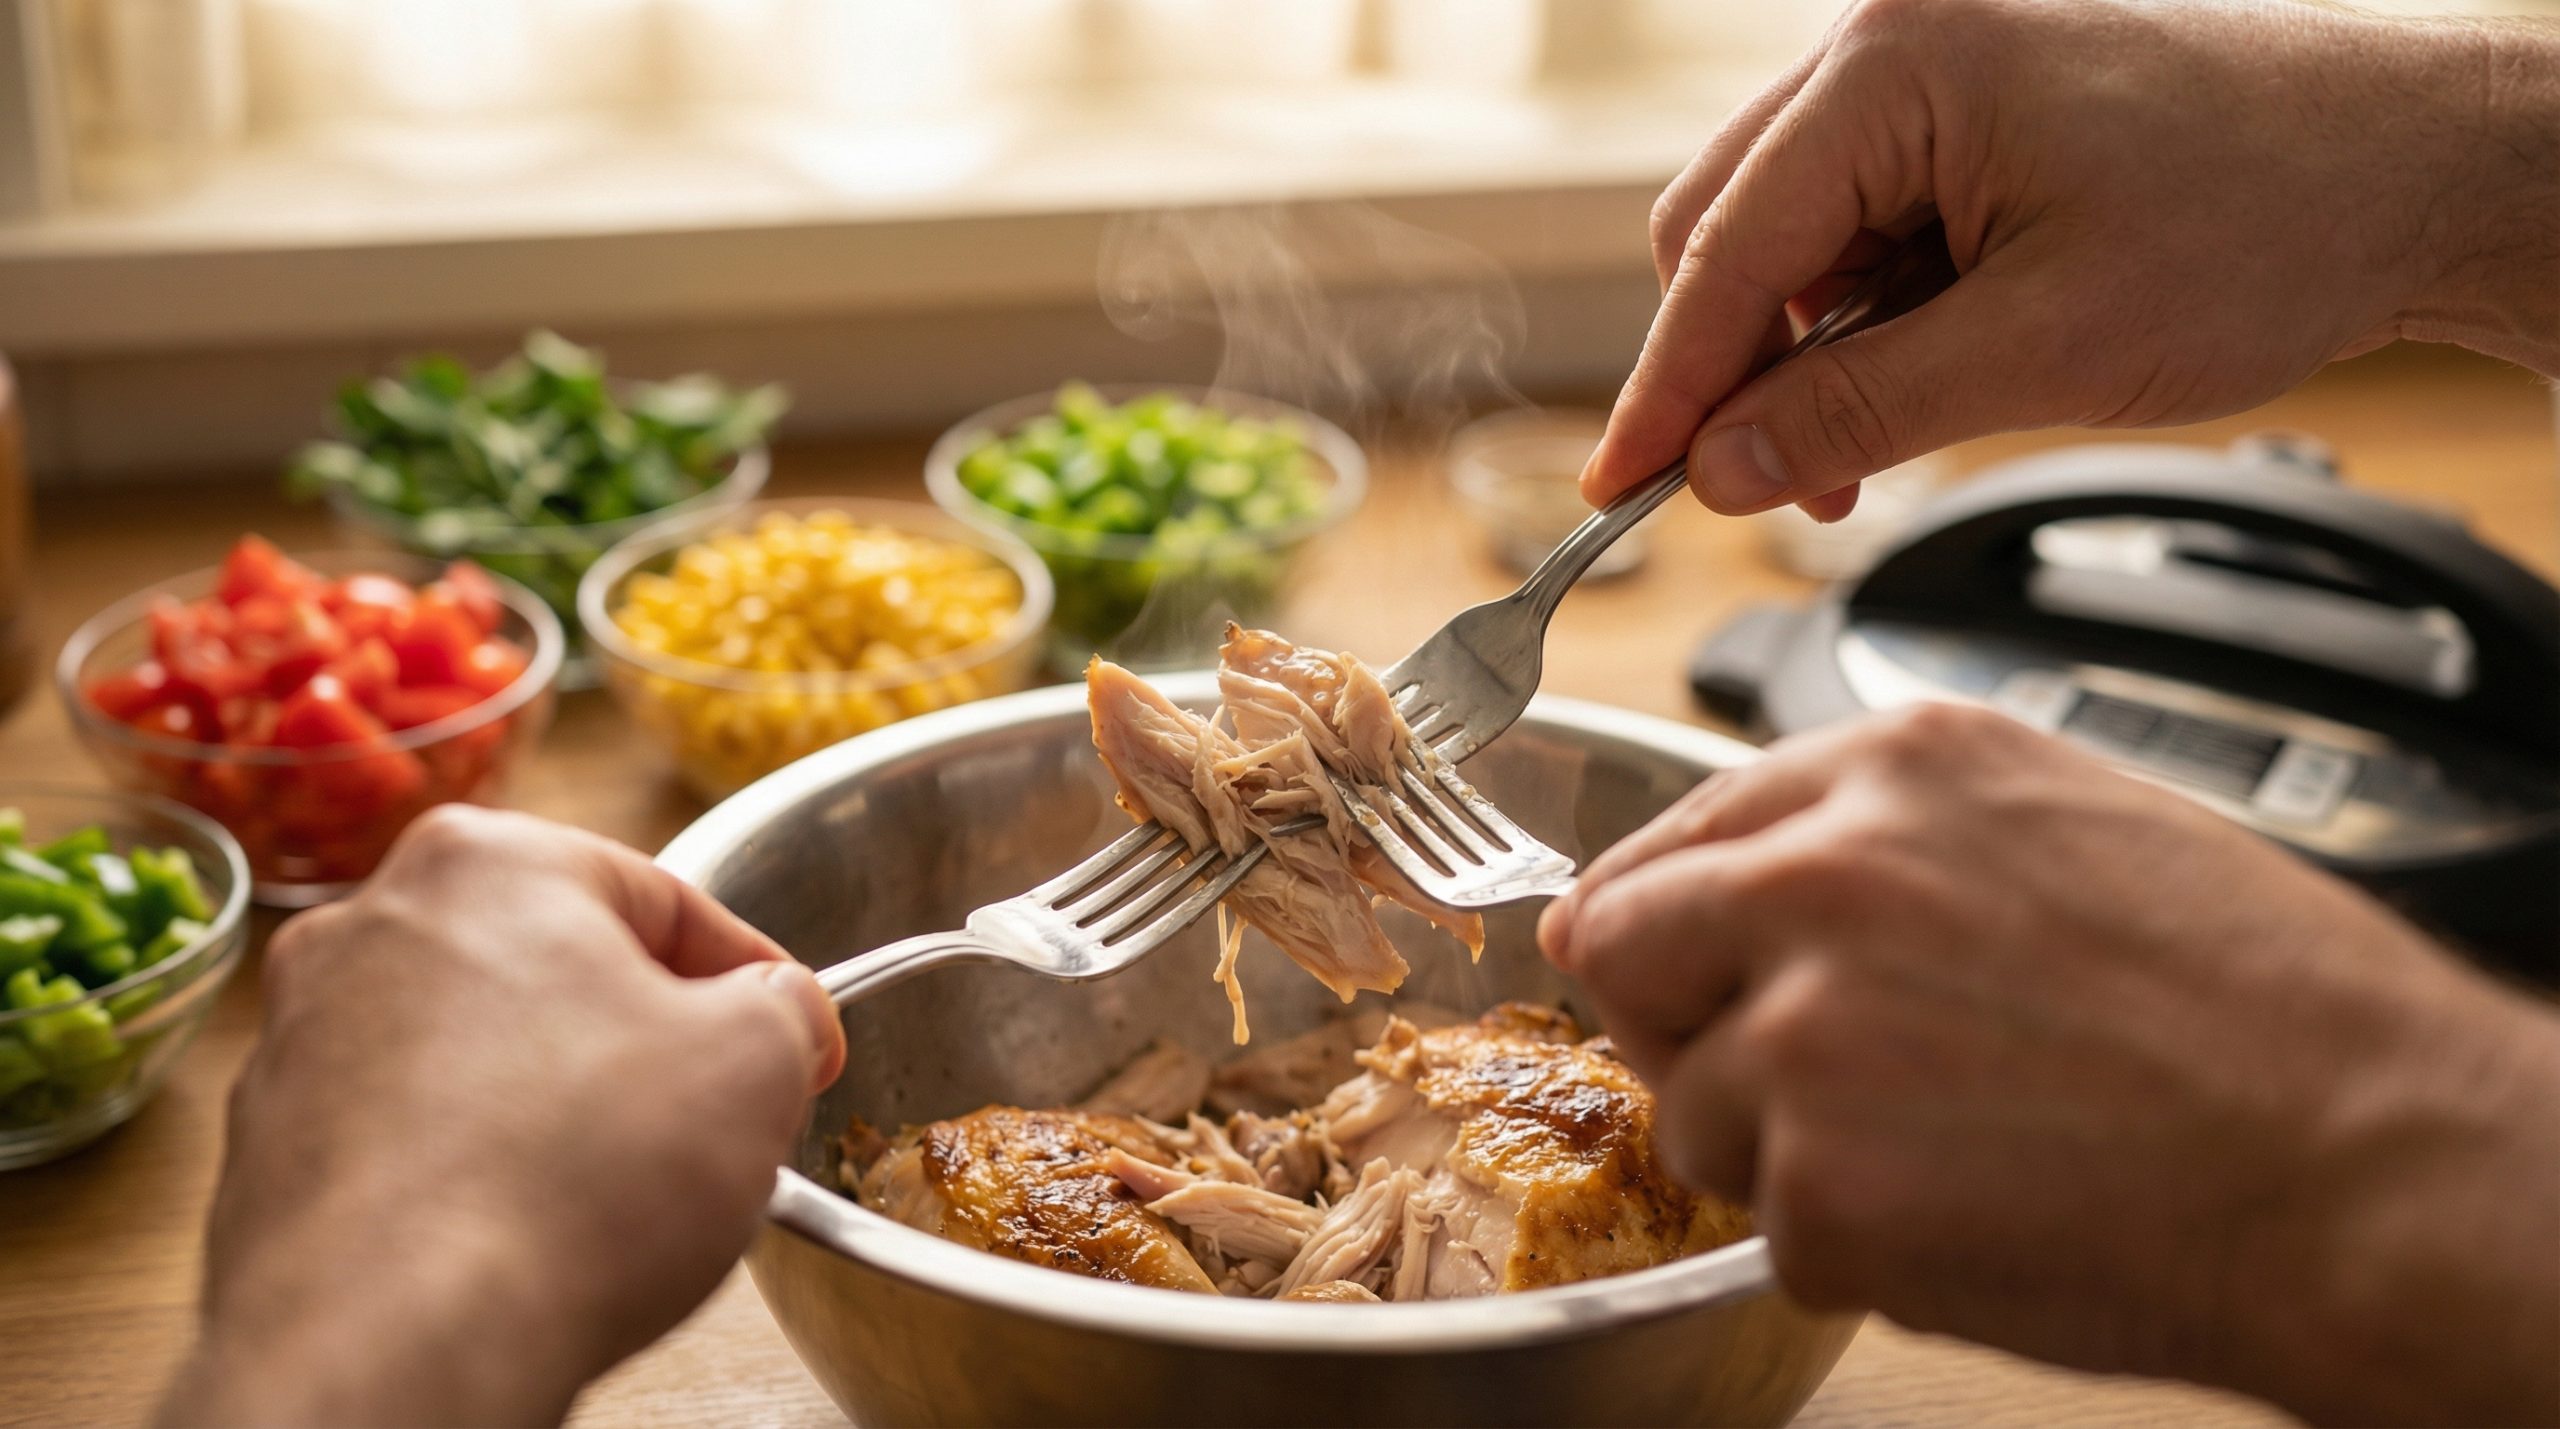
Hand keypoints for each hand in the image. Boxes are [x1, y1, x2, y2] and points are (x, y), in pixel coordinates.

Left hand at [162, 807, 844, 1427]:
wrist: (395, 1345)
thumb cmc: (571, 1180)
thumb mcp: (758, 1062)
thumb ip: (784, 1007)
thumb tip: (772, 1013)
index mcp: (488, 861)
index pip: (667, 902)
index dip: (755, 984)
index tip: (796, 1044)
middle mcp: (368, 925)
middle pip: (560, 970)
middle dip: (643, 1041)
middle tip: (714, 1121)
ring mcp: (300, 1041)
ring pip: (480, 1055)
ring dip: (555, 1107)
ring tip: (617, 1197)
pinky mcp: (265, 1153)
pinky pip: (410, 1143)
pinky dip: (472, 1177)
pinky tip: (524, 1238)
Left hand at [1539, 704, 2559, 1424]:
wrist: (2374, 1160)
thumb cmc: (2264, 1011)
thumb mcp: (2065, 829)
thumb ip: (1882, 840)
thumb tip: (1734, 877)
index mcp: (1894, 769)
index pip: (1676, 831)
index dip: (1672, 915)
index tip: (1682, 962)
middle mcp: (1824, 872)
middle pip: (1618, 944)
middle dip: (1679, 1020)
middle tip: (1788, 1077)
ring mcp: (1806, 1026)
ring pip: (1689, 1107)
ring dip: (1780, 1154)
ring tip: (1945, 1152)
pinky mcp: (1818, 1178)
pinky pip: (1770, 1230)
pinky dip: (1853, 1250)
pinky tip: (1979, 1214)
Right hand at [1587, 0, 2559, 517]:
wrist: (2416, 172)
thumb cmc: (2267, 220)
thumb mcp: (2039, 349)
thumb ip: (1854, 413)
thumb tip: (1720, 472)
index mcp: (1897, 67)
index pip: (1723, 248)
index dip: (1666, 387)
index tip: (1620, 490)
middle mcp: (1893, 44)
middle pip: (1729, 229)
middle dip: (1735, 370)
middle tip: (1763, 491)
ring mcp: (1930, 74)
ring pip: (1787, 237)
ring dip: (1801, 354)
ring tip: (1860, 451)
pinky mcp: (1965, 115)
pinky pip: (1858, 227)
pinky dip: (1861, 320)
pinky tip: (1909, 383)